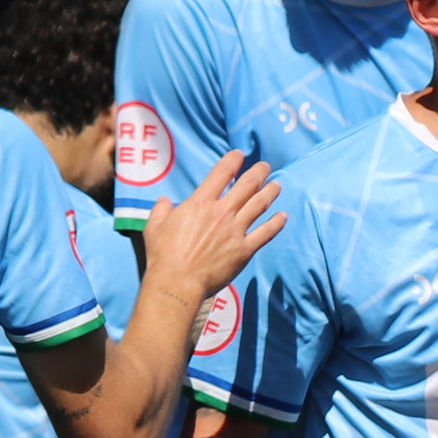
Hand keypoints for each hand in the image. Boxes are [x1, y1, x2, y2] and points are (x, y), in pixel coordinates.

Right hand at [138, 150, 283, 300]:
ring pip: (260, 204)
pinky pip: (266, 232)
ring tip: (277, 185)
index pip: (222, 173)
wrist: (178, 282)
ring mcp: (236, 230)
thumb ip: (161, 210)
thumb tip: (165, 201)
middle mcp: (222, 212)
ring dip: (270, 192)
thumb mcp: (155, 227)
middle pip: (247, 185)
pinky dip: (276, 223)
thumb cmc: (163, 255)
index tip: (239, 155)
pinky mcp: (245, 249)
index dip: (233, 160)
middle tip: (265, 167)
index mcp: (201, 202)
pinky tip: (282, 216)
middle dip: (259, 172)